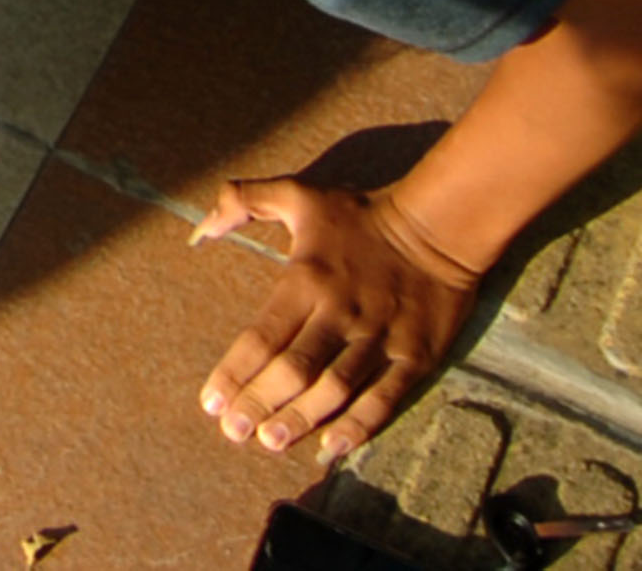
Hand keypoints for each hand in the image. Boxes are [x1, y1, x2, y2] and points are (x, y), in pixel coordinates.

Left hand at [193, 180, 483, 463]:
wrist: (439, 226)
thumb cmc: (361, 215)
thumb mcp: (297, 194)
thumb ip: (242, 200)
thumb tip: (202, 229)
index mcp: (306, 281)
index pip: (262, 337)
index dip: (235, 373)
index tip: (211, 402)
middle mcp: (339, 314)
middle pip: (294, 369)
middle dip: (259, 402)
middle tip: (233, 432)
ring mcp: (379, 338)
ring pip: (334, 388)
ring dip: (301, 418)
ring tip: (271, 442)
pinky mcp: (414, 356)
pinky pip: (384, 398)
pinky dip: (359, 425)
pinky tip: (333, 446)